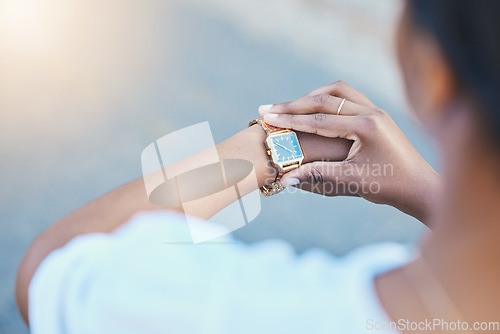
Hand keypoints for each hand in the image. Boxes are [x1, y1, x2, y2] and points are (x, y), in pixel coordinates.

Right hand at [258, 81, 439, 222]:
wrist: (420, 187)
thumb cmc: (389, 186)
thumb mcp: (351, 182)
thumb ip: (317, 175)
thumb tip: (285, 179)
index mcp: (366, 127)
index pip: (319, 119)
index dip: (289, 118)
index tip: (267, 116)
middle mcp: (372, 112)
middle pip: (325, 98)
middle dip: (294, 104)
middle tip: (269, 108)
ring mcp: (376, 110)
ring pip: (338, 91)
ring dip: (312, 96)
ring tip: (290, 106)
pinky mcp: (378, 114)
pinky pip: (348, 97)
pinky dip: (328, 99)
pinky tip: (317, 108)